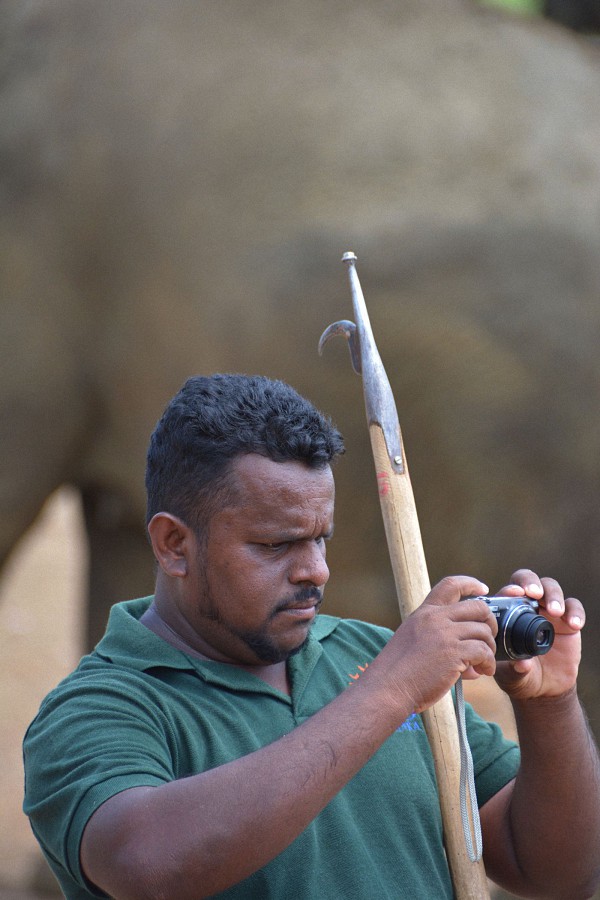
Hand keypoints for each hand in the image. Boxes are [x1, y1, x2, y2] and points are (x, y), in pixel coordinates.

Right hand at [372, 575, 497, 714]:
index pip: (450, 585)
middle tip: (488, 640)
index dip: (471, 584)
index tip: (483, 589)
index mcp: (423, 613)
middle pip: (477, 607)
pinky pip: (483, 652)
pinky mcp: (453, 652)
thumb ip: (439, 641)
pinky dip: (488, 663)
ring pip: (483, 631)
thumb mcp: (412, 642)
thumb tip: (471, 658)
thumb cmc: (398, 673)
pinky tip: (482, 673)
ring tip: (483, 664)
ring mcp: (444, 634)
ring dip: (489, 649)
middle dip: (490, 623)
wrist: (387, 688)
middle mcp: (435, 618)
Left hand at [492, 569, 583, 700]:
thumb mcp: (513, 676)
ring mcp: (548, 612)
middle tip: (535, 594)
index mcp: (508, 614)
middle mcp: (527, 607)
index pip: (507, 592)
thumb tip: (522, 664)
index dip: (511, 589)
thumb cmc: (521, 676)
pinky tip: (574, 624)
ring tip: (556, 612)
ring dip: (554, 596)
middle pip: (529, 580)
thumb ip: (516, 670)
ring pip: (551, 588)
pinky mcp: (568, 621)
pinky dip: (575, 612)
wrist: (545, 688)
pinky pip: (574, 608)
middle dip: (532, 582)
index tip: (516, 593)